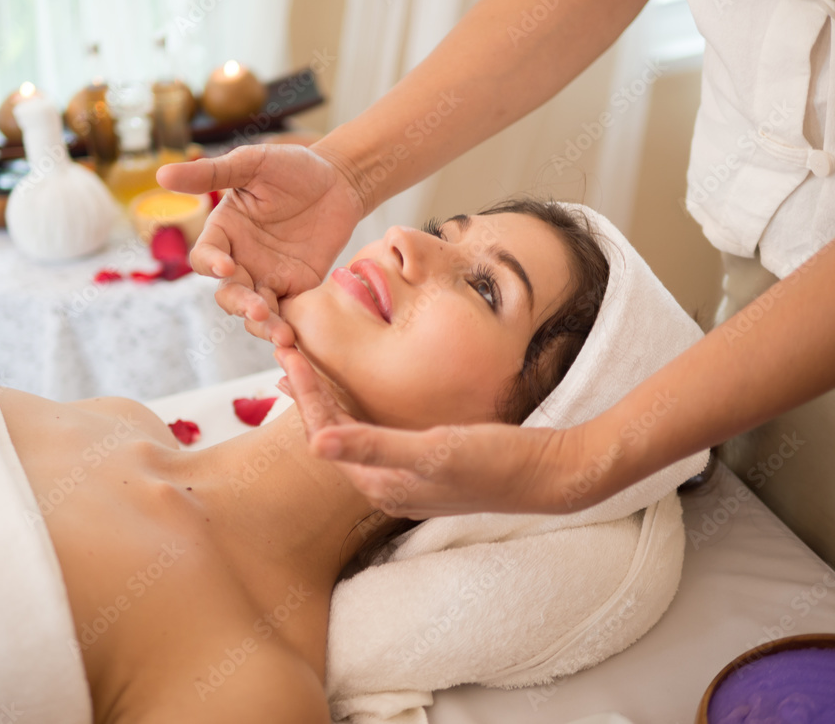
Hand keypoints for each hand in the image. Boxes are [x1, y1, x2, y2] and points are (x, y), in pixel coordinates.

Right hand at [157, 144, 363, 345]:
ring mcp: (268, 278)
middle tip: (258, 309)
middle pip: (228, 294)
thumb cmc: (293, 167)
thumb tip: (161, 174)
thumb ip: (212, 173)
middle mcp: (241, 260)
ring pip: (255, 312)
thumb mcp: (252, 164)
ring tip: (282, 335)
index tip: (227, 266)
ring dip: (264, 325)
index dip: (210, 265)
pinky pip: (286, 315)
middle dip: (240, 304)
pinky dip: (287, 329)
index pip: (204, 258)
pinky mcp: (297, 289)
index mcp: (224, 233)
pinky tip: (295, 341)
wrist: (340, 182)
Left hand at [275, 348, 582, 518]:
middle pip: (331, 433)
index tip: (288, 353)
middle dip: (307, 392)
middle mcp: (385, 485)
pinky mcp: (422, 462)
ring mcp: (403, 475)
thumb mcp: (435, 450)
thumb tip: (316, 444)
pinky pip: (373, 430)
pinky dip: (355, 405)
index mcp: (381, 485)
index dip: (305, 392)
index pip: (325, 434)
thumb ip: (374, 446)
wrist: (549, 475)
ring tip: (304, 363)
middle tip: (286, 349)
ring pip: (350, 432)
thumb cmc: (496, 463)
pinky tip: (352, 387)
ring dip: (328, 397)